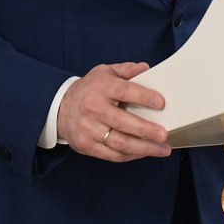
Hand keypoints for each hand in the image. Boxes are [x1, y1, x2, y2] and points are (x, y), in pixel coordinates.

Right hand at [57, 62, 171, 161]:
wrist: (60, 108)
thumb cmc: (88, 89)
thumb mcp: (104, 72)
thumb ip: (126, 70)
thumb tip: (145, 68)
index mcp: (101, 87)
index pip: (124, 91)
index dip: (143, 97)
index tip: (161, 103)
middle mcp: (94, 108)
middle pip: (123, 122)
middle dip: (146, 130)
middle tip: (164, 135)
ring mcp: (89, 129)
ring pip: (119, 143)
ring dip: (143, 148)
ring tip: (161, 149)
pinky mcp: (86, 145)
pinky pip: (112, 155)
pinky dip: (130, 156)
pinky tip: (144, 153)